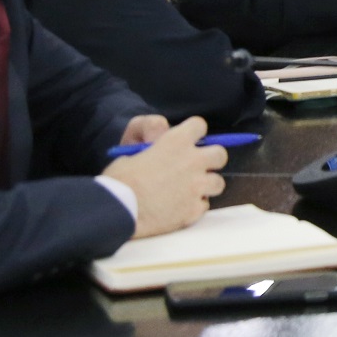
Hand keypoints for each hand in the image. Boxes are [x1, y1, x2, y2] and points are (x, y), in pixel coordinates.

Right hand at [101, 116, 226, 238]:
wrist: (117, 211)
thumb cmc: (119, 179)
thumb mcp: (130, 148)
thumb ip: (151, 138)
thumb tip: (162, 136)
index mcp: (176, 141)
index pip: (199, 126)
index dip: (193, 132)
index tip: (188, 140)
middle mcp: (192, 161)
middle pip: (220, 154)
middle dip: (211, 159)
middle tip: (195, 167)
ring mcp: (196, 187)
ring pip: (218, 183)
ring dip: (206, 185)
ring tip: (189, 190)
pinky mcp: (194, 210)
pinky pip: (204, 206)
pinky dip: (194, 206)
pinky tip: (180, 207)